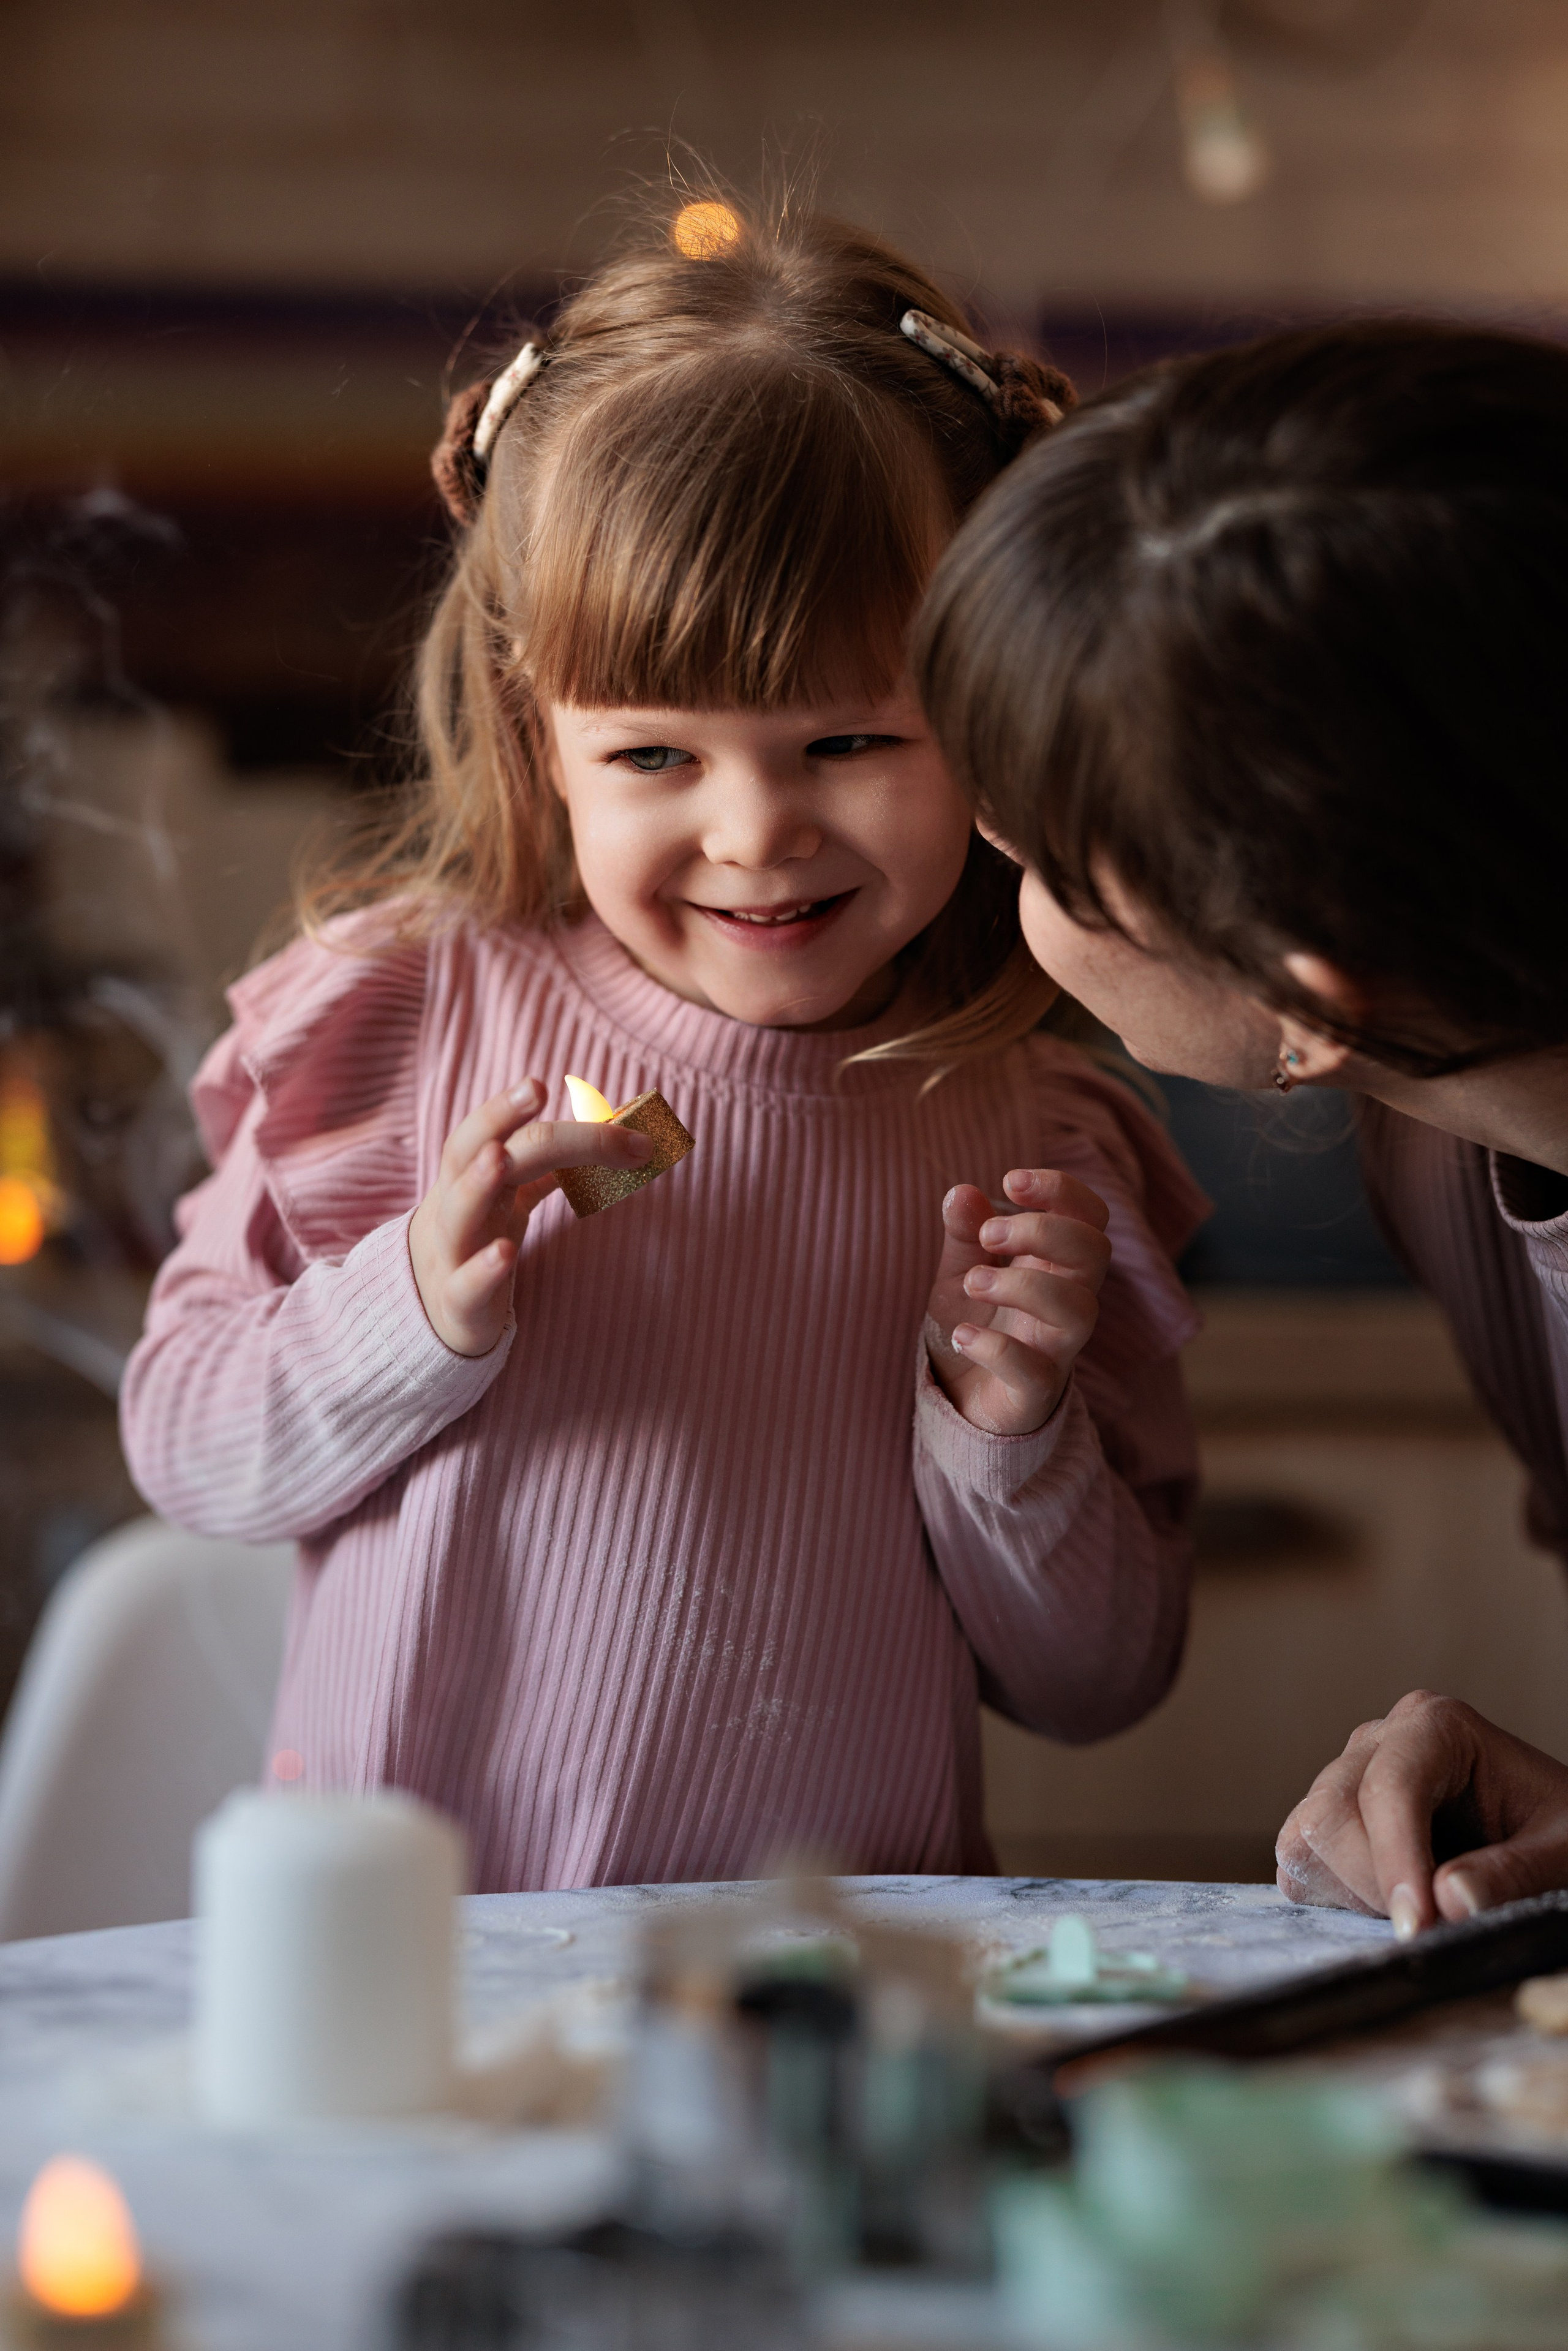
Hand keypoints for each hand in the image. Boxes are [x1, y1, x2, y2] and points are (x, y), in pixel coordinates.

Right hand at [408, 1078, 652, 1355]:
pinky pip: (465, 1285)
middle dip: (497, 1119)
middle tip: (534, 1088)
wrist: (435, 1313)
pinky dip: (483, 1268)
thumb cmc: (480, 1240)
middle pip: (468, 1156)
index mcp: (468, 1178)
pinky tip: (506, 1252)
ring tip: (499, 1157)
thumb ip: (548, 1167)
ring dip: (476, 1183)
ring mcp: (452, 1254)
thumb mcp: (509, 1198)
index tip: (538, 1085)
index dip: (505, 1108)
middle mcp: (454, 1207)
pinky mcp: (459, 1304)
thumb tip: (610, 1134)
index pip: (480, 1133)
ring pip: (457, 1214)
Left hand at [925, 1168, 1112, 1436]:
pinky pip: (1035, 1370)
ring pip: (1079, 1309)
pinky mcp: (1035, 1392)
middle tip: (988, 1235)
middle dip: (1043, 1230)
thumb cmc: (975, 1325)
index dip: (1063, 1190)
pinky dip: (997, 1348)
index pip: (1090, 1217)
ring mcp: (1057, 1348)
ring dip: (1022, 1285)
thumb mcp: (960, 1273)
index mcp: (1057, 1265)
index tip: (1011, 1181)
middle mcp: (1068, 1302)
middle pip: (1096, 1252)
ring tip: (972, 1282)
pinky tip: (962, 1335)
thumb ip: (964, 1235)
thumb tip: (961, 1191)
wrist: (960, 1402)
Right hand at [1276, 1690, 1567, 1937]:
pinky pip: (1298, 1857)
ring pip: (1305, 1835)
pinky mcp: (1330, 1814)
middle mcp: (1381, 1740)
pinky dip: (1330, 1893)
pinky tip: (1385, 1905)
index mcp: (1438, 1727)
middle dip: (1373, 1881)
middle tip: (1430, 1928)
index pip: (1391, 1787)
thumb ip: (1514, 1874)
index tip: (1418, 1926)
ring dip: (1350, 1890)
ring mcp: (1348, 1774)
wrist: (1545, 1828)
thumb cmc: (1557, 1830)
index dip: (1397, 1859)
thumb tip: (1447, 1901)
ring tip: (1415, 1910)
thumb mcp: (1562, 1852)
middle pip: (1333, 1811)